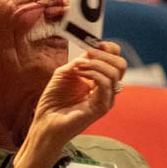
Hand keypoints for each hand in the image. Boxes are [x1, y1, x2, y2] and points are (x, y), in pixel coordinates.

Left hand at [12, 43, 127, 167]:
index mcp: (99, 80)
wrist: (46, 122)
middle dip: (104, 54)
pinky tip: (80, 73)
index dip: (108, 48)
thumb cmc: (53, 101)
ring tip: (78, 67)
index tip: (94, 44)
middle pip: (120, 64)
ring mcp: (106, 98)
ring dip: (95, 63)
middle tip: (87, 54)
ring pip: (115, 72)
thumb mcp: (65, 73)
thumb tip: (90, 51)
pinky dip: (93, 73)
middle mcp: (105, 89)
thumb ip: (80, 62)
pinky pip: (106, 83)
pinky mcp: (102, 107)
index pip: (115, 60)